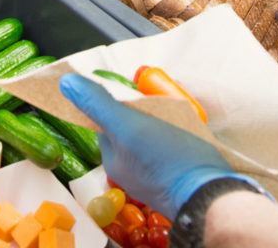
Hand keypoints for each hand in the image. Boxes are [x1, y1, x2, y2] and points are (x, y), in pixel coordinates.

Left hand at [60, 74, 232, 218]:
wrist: (211, 194)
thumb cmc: (168, 160)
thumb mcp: (129, 126)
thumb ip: (98, 104)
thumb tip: (66, 83)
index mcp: (114, 158)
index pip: (106, 120)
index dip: (115, 99)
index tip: (130, 86)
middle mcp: (130, 169)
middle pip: (129, 127)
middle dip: (141, 109)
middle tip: (157, 96)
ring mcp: (154, 174)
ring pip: (150, 136)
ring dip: (160, 120)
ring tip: (175, 110)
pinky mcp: (176, 175)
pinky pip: (169, 148)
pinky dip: (175, 134)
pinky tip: (187, 130)